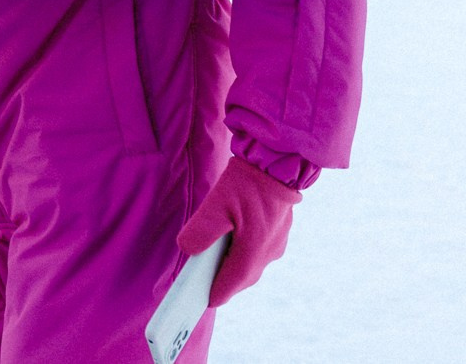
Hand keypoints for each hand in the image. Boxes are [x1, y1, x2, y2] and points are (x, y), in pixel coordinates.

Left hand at [176, 156, 301, 306]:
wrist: (276, 163)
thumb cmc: (246, 184)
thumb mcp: (216, 205)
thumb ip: (200, 231)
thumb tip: (188, 250)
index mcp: (255, 249)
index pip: (234, 281)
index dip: (217, 292)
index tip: (203, 302)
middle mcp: (269, 251)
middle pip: (244, 276)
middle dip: (224, 282)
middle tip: (204, 286)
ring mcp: (277, 242)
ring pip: (252, 264)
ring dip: (234, 268)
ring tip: (212, 268)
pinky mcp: (278, 232)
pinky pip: (258, 252)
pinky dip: (242, 255)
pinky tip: (229, 246)